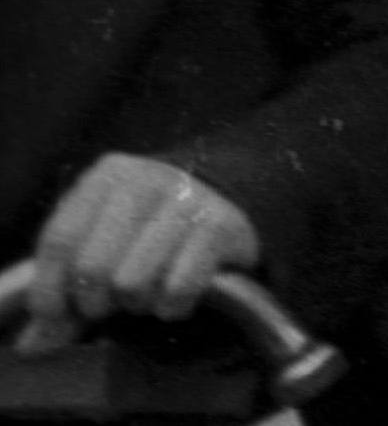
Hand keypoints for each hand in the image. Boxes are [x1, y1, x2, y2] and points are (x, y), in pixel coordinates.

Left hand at [22, 156, 256, 330]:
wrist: (224, 197)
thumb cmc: (144, 227)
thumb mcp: (98, 240)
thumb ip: (64, 287)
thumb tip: (32, 343)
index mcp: (107, 175)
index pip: (60, 241)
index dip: (50, 290)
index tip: (54, 318)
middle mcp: (147, 179)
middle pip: (93, 268)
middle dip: (96, 302)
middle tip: (107, 304)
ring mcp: (189, 200)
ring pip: (132, 283)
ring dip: (135, 304)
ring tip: (143, 294)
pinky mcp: (222, 226)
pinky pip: (177, 290)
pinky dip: (171, 307)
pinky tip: (173, 298)